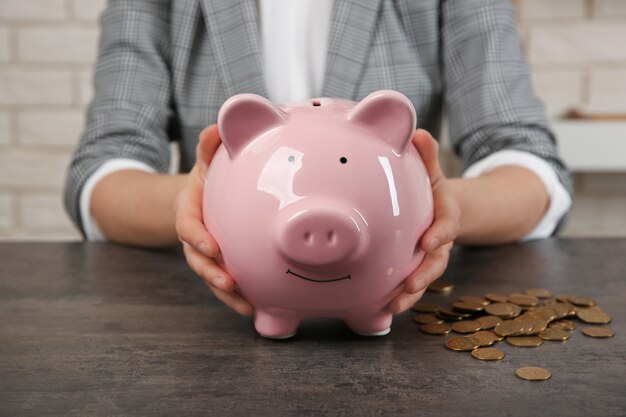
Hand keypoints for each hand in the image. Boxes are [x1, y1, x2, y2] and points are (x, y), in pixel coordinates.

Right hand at [174, 125, 253, 315]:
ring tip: (245, 305)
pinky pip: (228, 283)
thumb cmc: (207, 178)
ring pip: (212, 277)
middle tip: (228, 282)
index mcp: (189, 210)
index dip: (197, 237)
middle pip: (197, 259)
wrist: (201, 197)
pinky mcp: (221, 264)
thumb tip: (218, 126)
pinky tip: (257, 307)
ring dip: (226, 293)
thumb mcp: (204, 160)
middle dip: (210, 273)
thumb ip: (209, 146)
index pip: (188, 225)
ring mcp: (207, 254)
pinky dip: (240, 296)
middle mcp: (195, 237)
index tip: (211, 247)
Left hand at [388, 129, 460, 313]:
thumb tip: (419, 132)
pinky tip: (378, 308)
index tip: (428, 242)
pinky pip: (407, 283)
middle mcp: (439, 241)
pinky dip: (397, 296)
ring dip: (409, 294)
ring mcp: (427, 258)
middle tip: (410, 286)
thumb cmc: (431, 188)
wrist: (438, 208)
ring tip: (393, 307)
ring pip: (422, 278)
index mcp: (445, 215)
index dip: (440, 234)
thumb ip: (427, 155)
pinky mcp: (414, 268)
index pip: (447, 225)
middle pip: (436, 261)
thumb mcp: (433, 171)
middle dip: (424, 276)